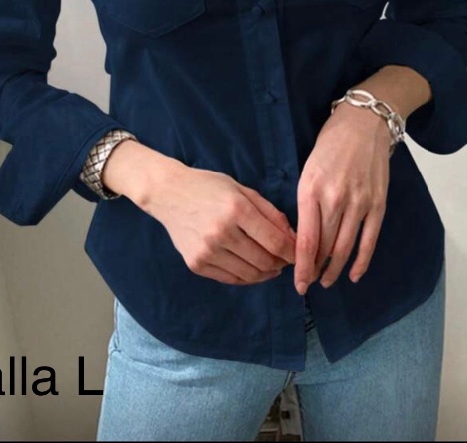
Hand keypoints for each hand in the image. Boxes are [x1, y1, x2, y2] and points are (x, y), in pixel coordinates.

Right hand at [141, 161, 296, 285]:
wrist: (168, 193)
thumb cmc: (208, 186)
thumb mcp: (242, 189)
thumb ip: (269, 212)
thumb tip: (292, 237)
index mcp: (236, 209)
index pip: (275, 241)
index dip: (292, 252)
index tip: (299, 253)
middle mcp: (221, 232)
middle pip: (264, 261)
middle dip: (281, 263)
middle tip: (286, 260)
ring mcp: (207, 251)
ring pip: (250, 274)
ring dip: (266, 273)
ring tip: (271, 265)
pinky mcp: (196, 264)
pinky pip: (231, 278)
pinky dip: (247, 277)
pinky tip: (253, 268)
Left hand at [294, 102, 391, 293]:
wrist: (363, 123)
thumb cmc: (329, 145)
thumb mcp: (307, 170)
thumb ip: (305, 203)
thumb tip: (302, 238)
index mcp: (311, 189)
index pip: (306, 239)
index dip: (301, 267)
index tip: (297, 284)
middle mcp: (335, 199)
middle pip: (325, 247)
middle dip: (314, 269)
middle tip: (308, 283)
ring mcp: (360, 202)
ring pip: (346, 247)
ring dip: (335, 269)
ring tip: (326, 281)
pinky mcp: (378, 203)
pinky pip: (369, 240)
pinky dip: (361, 261)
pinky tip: (354, 274)